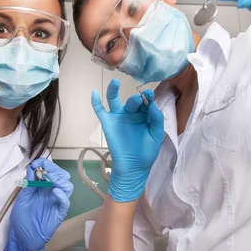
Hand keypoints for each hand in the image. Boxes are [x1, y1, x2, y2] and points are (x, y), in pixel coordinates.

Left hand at [6, 159, 73, 250]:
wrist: (23, 239)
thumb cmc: (21, 219)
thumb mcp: (23, 198)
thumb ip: (29, 184)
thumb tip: (33, 167)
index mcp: (42, 187)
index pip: (50, 171)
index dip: (45, 164)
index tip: (37, 163)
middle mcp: (51, 192)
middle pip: (62, 176)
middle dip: (55, 170)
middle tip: (45, 171)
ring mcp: (56, 202)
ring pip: (67, 187)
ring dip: (60, 180)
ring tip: (51, 180)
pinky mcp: (59, 213)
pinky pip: (65, 202)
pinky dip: (62, 195)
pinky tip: (54, 191)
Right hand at [91, 79, 164, 202]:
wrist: (133, 168)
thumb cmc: (146, 152)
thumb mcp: (156, 135)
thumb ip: (156, 119)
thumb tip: (152, 104)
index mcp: (144, 115)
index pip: (146, 102)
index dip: (148, 97)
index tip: (149, 95)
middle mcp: (131, 113)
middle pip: (132, 101)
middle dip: (136, 98)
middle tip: (138, 99)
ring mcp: (118, 117)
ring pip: (114, 100)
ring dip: (114, 90)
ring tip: (115, 82)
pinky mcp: (108, 123)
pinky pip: (100, 110)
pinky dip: (96, 102)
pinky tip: (95, 93)